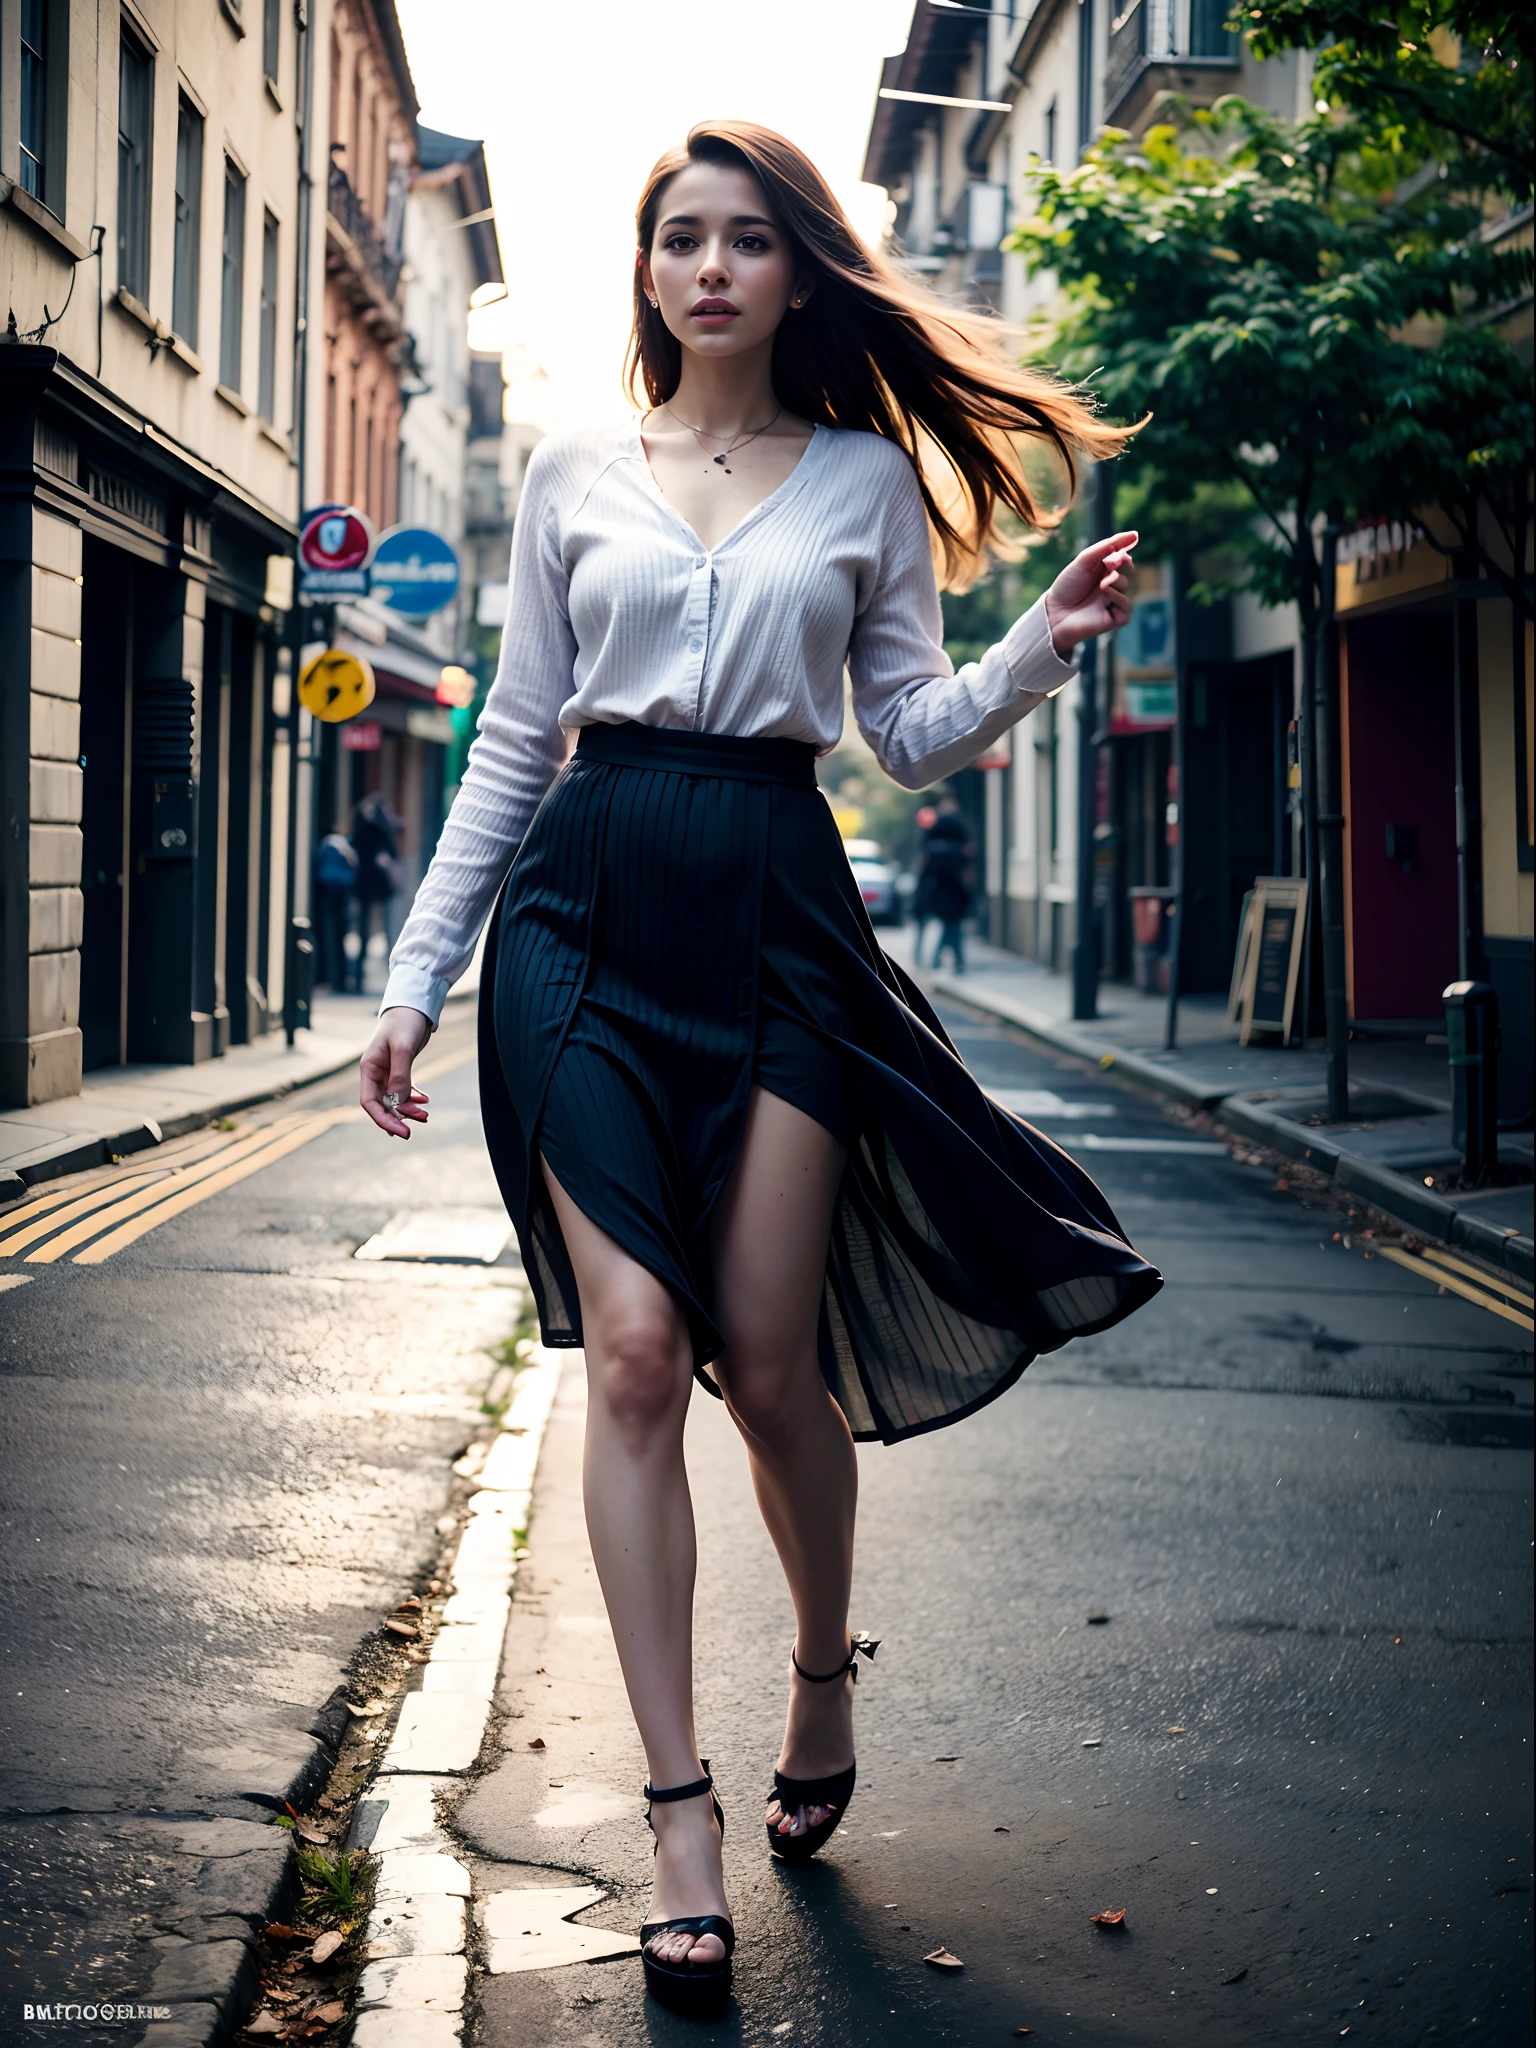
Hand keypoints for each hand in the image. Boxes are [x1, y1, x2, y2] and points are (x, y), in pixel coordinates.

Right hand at [360, 1007, 433, 1138]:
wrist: (413, 1007)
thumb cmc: (404, 1023)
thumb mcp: (402, 1048)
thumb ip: (400, 1076)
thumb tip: (398, 1103)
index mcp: (369, 1068)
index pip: (369, 1102)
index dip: (383, 1119)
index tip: (401, 1131)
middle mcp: (375, 1073)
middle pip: (382, 1104)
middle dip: (398, 1118)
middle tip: (417, 1127)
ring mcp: (387, 1072)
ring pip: (394, 1099)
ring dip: (408, 1110)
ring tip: (426, 1115)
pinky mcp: (400, 1069)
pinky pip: (403, 1090)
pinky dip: (413, 1098)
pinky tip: (425, 1101)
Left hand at [1043, 530, 1137, 655]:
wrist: (1054, 612)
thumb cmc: (1067, 586)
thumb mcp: (1086, 560)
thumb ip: (1109, 546)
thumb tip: (1135, 534)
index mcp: (1103, 571)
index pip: (1123, 558)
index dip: (1122, 553)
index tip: (1116, 553)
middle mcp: (1110, 586)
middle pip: (1128, 570)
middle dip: (1121, 565)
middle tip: (1108, 565)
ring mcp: (1113, 602)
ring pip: (1127, 586)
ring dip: (1116, 580)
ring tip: (1101, 585)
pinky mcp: (1115, 618)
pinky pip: (1126, 605)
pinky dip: (1118, 596)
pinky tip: (1105, 594)